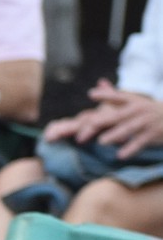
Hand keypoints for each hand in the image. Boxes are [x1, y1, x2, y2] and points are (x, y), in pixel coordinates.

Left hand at [43, 80, 162, 157]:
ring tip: (101, 142)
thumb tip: (98, 84)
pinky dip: (131, 149)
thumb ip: (115, 95)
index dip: (105, 95)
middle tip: (86, 128)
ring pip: (128, 128)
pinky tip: (120, 156)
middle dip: (101, 122)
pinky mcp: (153, 134)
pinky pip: (140, 142)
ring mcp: (146, 122)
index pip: (117, 97)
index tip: (91, 94)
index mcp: (133, 101)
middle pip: (117, 116)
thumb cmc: (149, 112)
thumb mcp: (134, 101)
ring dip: (115, 135)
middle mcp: (138, 110)